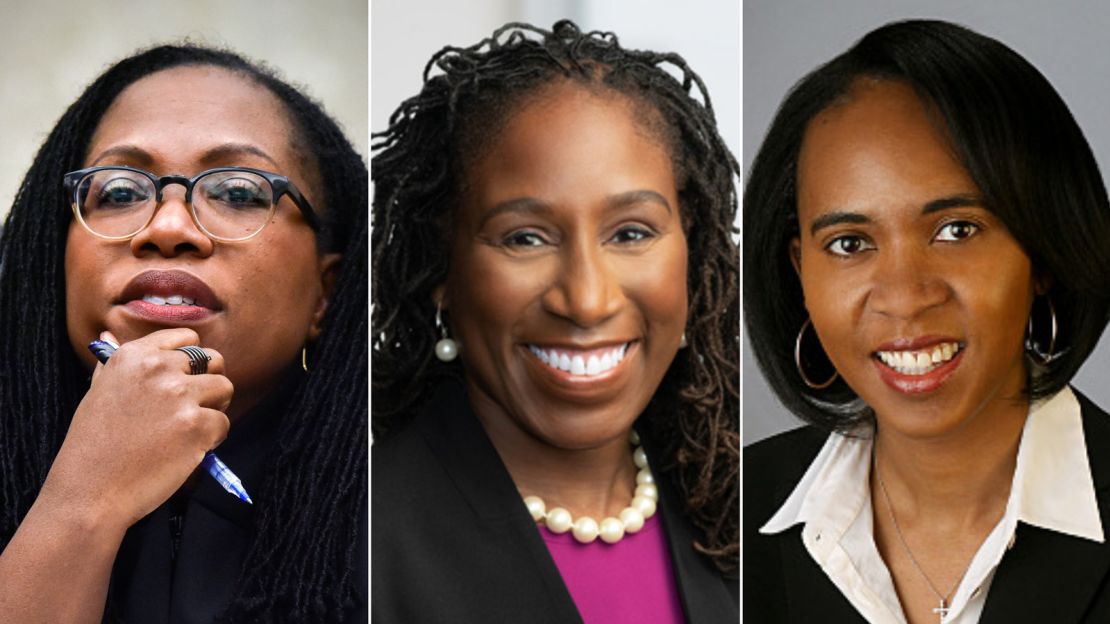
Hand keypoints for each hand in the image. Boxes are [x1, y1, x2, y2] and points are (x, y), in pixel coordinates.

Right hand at [38, 328, 233, 531]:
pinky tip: (188, 450)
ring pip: (225, 389)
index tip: (186, 379)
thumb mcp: (97, 392)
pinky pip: (224, 423)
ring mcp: (179, 395)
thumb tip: (109, 333)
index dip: (193, 360)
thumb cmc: (93, 446)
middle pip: (213, 360)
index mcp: (133, 356)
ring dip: (215, 409)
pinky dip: (213, 438)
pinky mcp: (196, 425)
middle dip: (209, 383)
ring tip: (190, 429)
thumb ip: (114, 364)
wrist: (90, 492)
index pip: (186, 337)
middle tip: (193, 408)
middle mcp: (157, 368)